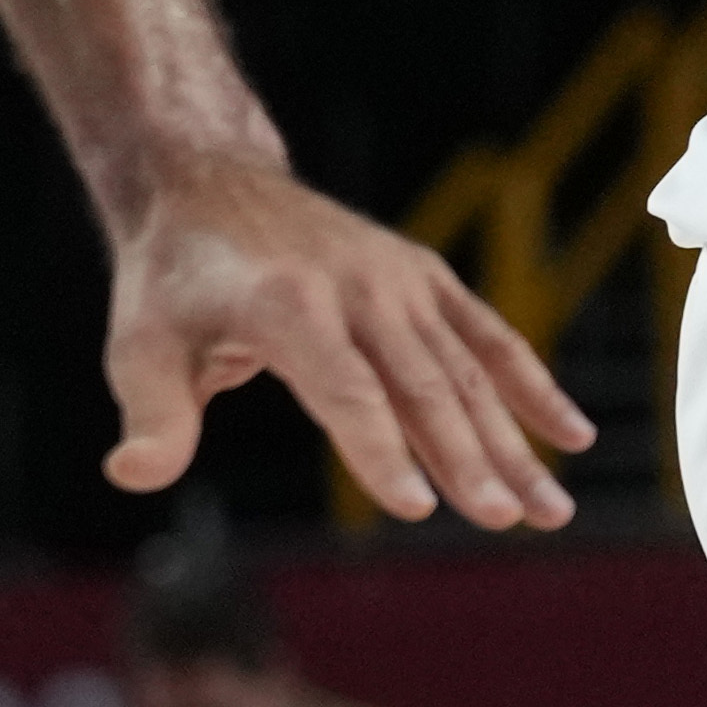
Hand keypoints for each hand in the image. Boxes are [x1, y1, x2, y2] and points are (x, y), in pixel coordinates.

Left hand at [99, 163, 596, 529]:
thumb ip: (154, 417)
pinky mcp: (425, 278)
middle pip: (421, 386)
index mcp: (289, 305)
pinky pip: (488, 337)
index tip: (417, 508)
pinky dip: (532, 386)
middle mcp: (358, 287)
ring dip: (513, 442)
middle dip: (468, 458)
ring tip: (550, 511)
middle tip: (505, 521)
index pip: (346, 391)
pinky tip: (571, 437)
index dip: (380, 450)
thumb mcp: (139, 347)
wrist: (209, 185)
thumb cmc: (171, 282)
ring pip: (466, 371)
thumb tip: (135, 475)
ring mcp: (400, 280)